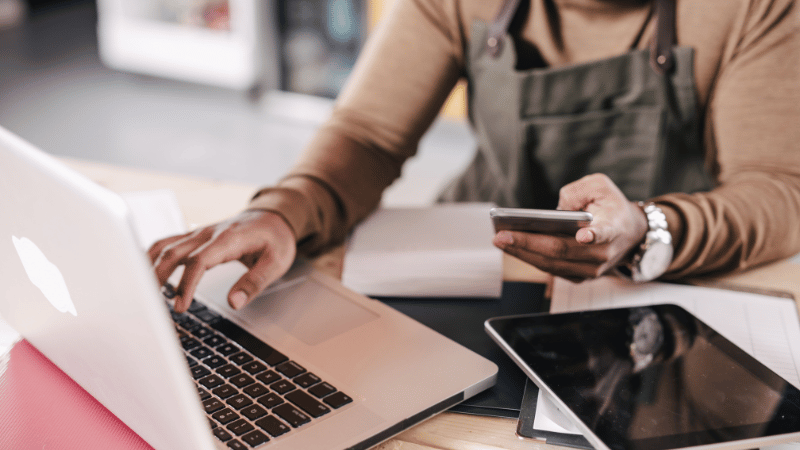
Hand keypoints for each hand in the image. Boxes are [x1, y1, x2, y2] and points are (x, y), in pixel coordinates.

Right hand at [148, 210, 296, 312]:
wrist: (274, 217)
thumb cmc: (275, 239)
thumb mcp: (276, 263)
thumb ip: (255, 283)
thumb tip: (234, 302)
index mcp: (228, 239)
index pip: (199, 261)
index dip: (186, 285)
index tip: (180, 307)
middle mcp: (208, 233)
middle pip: (173, 252)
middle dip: (158, 278)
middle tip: (152, 306)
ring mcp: (198, 233)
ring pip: (164, 246)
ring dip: (149, 267)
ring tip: (142, 293)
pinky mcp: (194, 236)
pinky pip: (167, 243)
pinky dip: (152, 257)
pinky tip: (144, 273)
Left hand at [493, 174, 648, 281]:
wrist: (630, 234)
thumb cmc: (611, 207)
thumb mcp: (600, 186)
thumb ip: (578, 191)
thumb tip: (557, 210)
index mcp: (613, 227)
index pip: (605, 233)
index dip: (595, 235)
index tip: (584, 235)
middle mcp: (602, 253)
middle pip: (562, 251)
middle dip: (528, 243)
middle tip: (501, 235)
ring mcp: (590, 269)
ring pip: (552, 264)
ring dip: (522, 253)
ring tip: (499, 240)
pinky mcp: (579, 276)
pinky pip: (550, 268)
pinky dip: (529, 257)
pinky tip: (510, 246)